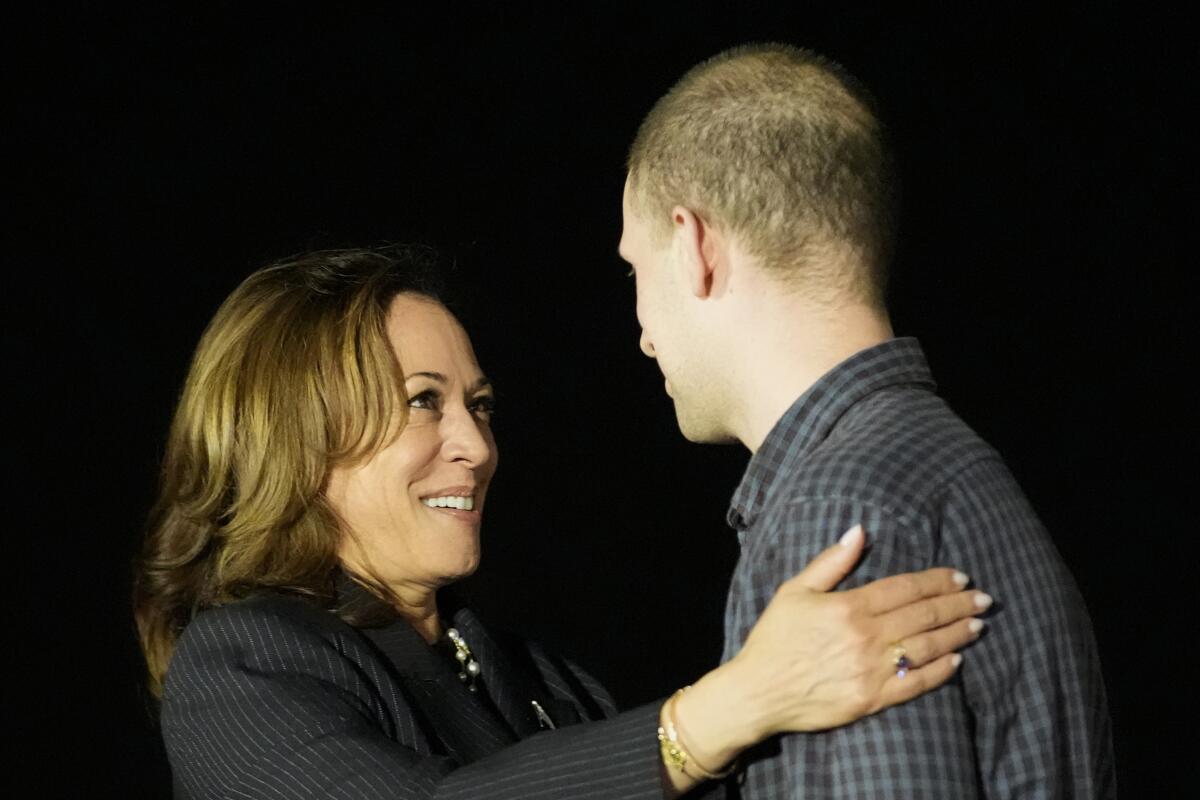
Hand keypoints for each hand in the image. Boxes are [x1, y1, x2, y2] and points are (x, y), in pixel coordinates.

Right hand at [674, 524, 988, 768]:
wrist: (758, 693)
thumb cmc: (774, 639)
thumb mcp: (794, 591)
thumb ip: (831, 562)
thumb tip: (859, 531)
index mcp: (849, 607)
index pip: (905, 588)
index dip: (936, 581)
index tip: (960, 577)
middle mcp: (866, 638)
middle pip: (924, 616)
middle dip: (957, 604)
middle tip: (984, 598)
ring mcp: (872, 671)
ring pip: (927, 649)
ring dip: (957, 635)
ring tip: (977, 625)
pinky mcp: (872, 700)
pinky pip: (916, 684)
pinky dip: (940, 672)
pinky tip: (956, 661)